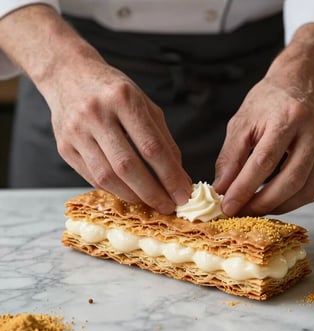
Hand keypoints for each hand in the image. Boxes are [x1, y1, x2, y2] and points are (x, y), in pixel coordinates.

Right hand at [47, 62, 191, 213]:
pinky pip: (92, 177)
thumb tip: (178, 176)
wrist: (69, 75)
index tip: (184, 194)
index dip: (170, 176)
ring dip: (133, 196)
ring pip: (107, 177)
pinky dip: (114, 190)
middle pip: (128, 166)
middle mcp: (97, 114)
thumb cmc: (114, 91)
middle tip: (169, 206)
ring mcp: (76, 131)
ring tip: (151, 202)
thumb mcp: (145, 104)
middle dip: (152, 192)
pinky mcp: (64, 146)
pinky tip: (129, 193)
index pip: (152, 147)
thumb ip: (163, 138)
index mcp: (123, 99)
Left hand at [213, 78, 313, 215]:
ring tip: (254, 209)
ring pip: (305, 190)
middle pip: (290, 180)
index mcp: (287, 117)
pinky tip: (273, 201)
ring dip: (277, 206)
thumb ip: (230, 157)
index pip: (264, 162)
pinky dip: (291, 201)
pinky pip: (313, 189)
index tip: (227, 206)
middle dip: (262, 203)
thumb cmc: (267, 103)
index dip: (244, 188)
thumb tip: (221, 189)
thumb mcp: (241, 123)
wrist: (300, 86)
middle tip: (241, 213)